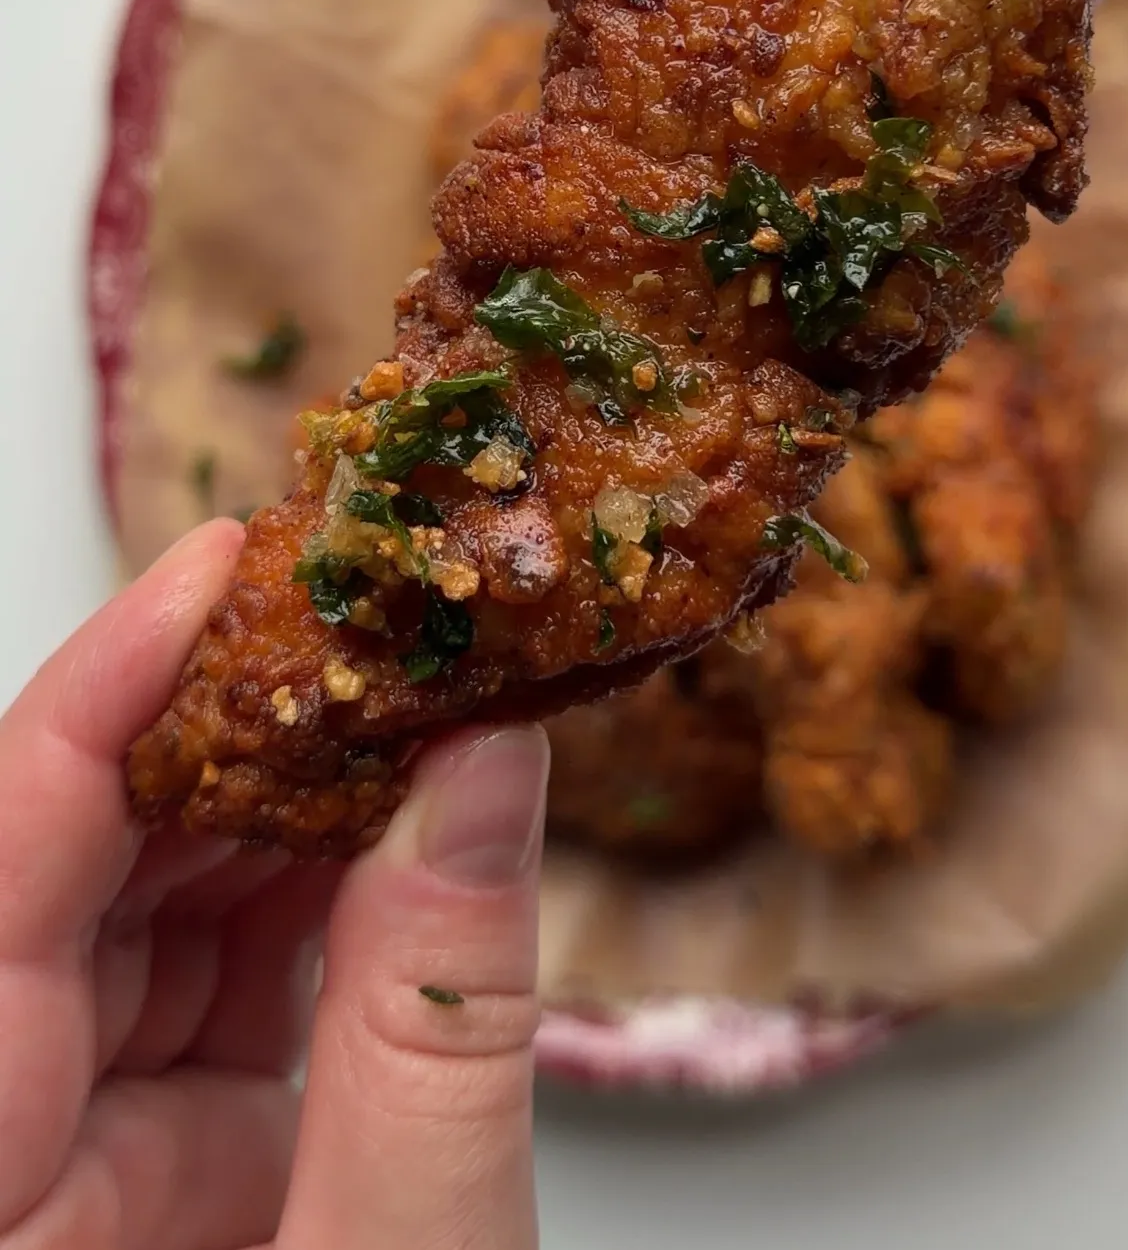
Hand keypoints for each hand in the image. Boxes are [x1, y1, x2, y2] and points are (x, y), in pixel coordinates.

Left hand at [0, 522, 545, 1248]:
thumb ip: (431, 1037)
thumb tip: (482, 769)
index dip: (99, 697)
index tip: (221, 571)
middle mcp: (8, 1147)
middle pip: (75, 867)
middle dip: (223, 725)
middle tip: (361, 609)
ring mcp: (86, 1153)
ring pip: (154, 905)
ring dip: (288, 791)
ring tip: (408, 689)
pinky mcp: (172, 1155)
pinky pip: (223, 968)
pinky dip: (325, 881)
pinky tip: (409, 810)